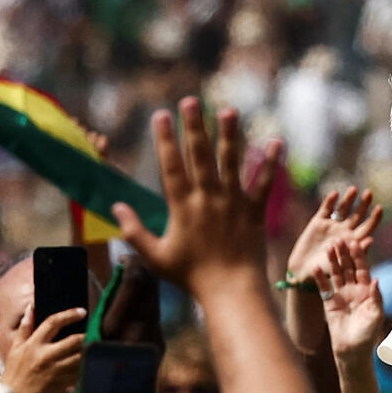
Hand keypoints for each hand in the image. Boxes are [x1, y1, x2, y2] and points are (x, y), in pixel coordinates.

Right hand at [1, 305, 85, 392]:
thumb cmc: (15, 371)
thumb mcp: (16, 348)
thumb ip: (25, 327)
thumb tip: (31, 307)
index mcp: (33, 345)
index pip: (53, 322)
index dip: (69, 314)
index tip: (82, 311)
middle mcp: (45, 356)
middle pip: (74, 340)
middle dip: (86, 335)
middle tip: (93, 330)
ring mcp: (55, 370)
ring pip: (80, 356)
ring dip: (89, 350)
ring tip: (94, 344)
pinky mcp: (62, 382)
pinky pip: (80, 371)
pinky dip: (86, 364)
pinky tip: (89, 360)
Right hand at [112, 97, 280, 298]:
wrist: (231, 291)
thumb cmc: (191, 277)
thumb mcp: (156, 256)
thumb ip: (134, 231)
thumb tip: (115, 207)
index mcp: (182, 207)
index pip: (171, 166)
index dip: (166, 139)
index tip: (161, 115)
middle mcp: (208, 199)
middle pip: (200, 156)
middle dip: (195, 127)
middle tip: (191, 101)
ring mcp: (233, 203)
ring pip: (232, 163)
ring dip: (230, 136)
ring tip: (229, 110)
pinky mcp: (255, 211)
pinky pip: (264, 184)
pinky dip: (271, 164)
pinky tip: (276, 142)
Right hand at [286, 188, 382, 283]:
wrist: (303, 272)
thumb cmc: (325, 273)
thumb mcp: (342, 263)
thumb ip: (356, 251)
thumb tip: (371, 239)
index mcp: (353, 241)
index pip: (368, 227)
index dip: (374, 218)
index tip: (379, 208)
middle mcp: (345, 230)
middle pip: (358, 214)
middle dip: (364, 204)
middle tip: (369, 193)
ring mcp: (332, 225)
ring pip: (343, 208)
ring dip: (348, 199)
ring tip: (354, 190)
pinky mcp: (318, 222)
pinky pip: (326, 209)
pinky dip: (330, 201)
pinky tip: (335, 194)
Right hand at [315, 240, 384, 358]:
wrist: (352, 350)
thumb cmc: (368, 334)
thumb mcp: (376, 315)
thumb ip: (376, 297)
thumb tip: (376, 279)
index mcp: (367, 290)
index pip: (363, 269)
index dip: (359, 257)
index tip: (355, 243)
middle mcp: (354, 289)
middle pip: (349, 267)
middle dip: (344, 254)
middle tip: (339, 239)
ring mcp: (341, 294)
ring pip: (336, 274)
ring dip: (332, 261)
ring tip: (328, 248)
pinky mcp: (329, 302)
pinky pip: (324, 287)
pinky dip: (320, 277)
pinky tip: (316, 267)